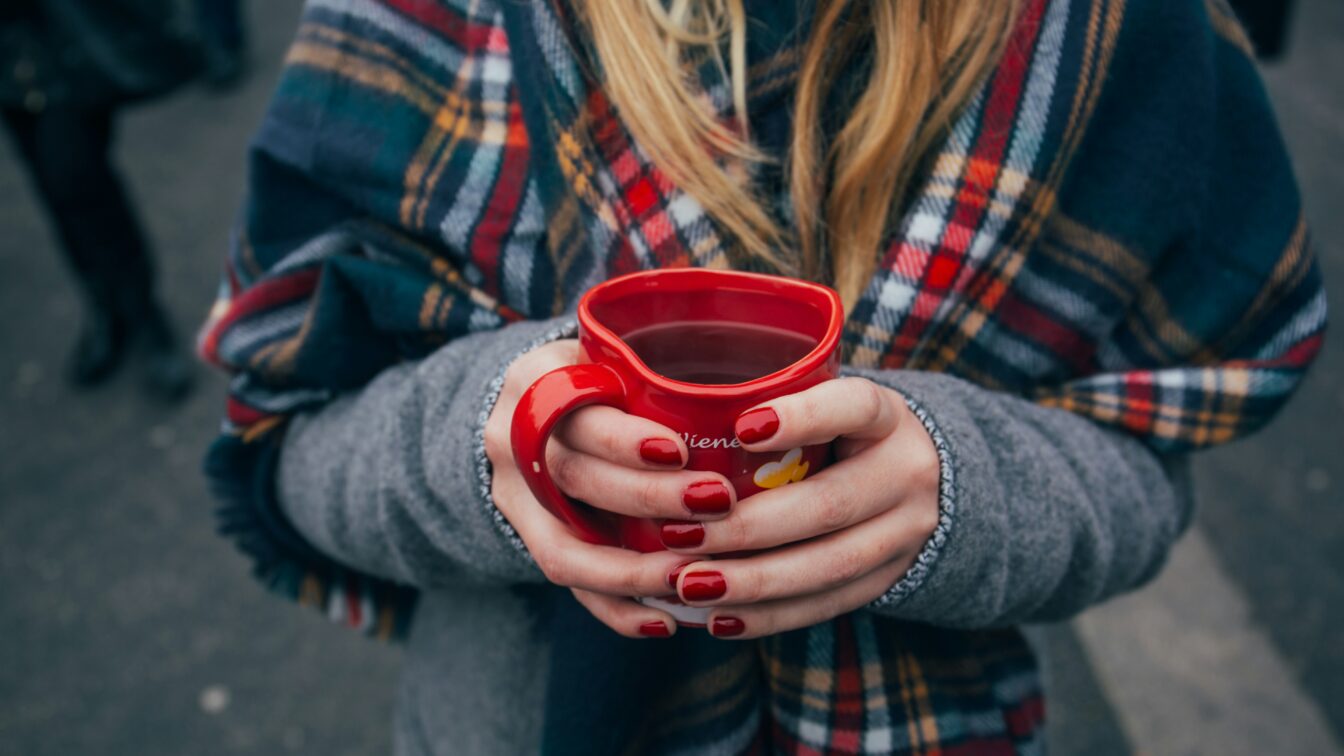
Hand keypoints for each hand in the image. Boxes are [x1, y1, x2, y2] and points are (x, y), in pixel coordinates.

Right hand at [483, 339, 739, 637]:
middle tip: (716, 503)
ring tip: (693, 577)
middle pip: (573, 477)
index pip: (575, 411)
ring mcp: (512, 496)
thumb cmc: (601, 376)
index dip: (623, 439)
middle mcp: (511, 438)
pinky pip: (567, 585)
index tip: (680, 451)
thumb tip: (761, 398)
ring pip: (563, 547)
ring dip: (632, 570)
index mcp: (536, 380)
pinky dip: (616, 608)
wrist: (533, 410)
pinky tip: (665, 621)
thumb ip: (658, 372)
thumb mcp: (614, 355)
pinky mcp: (526, 539)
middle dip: (647, 498)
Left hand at [663, 377, 940, 638]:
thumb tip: (675, 416)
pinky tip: (719, 618)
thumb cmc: (841, 432)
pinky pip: (827, 604)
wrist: (922, 481)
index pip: (855, 407)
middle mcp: (906, 473)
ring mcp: (905, 533)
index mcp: (887, 417)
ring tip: (690, 585)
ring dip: (753, 581)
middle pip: (829, 505)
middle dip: (748, 527)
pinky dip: (769, 615)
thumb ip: (774, 404)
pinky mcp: (889, 579)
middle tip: (679, 536)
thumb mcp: (827, 403)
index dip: (803, 418)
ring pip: (829, 565)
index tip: (741, 428)